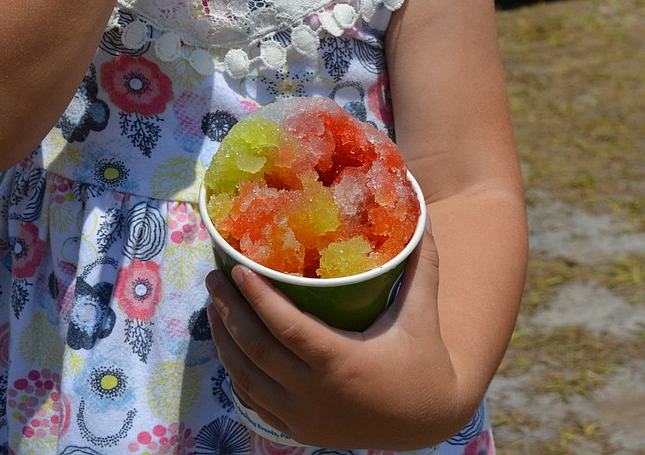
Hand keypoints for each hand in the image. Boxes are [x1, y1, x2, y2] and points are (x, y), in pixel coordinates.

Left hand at [205, 226, 467, 450]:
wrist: (431, 424)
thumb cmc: (425, 362)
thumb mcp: (422, 312)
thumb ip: (420, 263)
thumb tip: (422, 214)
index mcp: (341, 361)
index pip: (286, 327)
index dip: (257, 298)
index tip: (236, 269)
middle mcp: (315, 394)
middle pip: (256, 350)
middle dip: (229, 311)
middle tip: (213, 278)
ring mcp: (304, 417)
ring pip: (247, 378)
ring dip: (224, 340)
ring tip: (214, 305)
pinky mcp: (301, 430)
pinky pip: (255, 401)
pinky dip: (237, 371)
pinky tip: (229, 345)